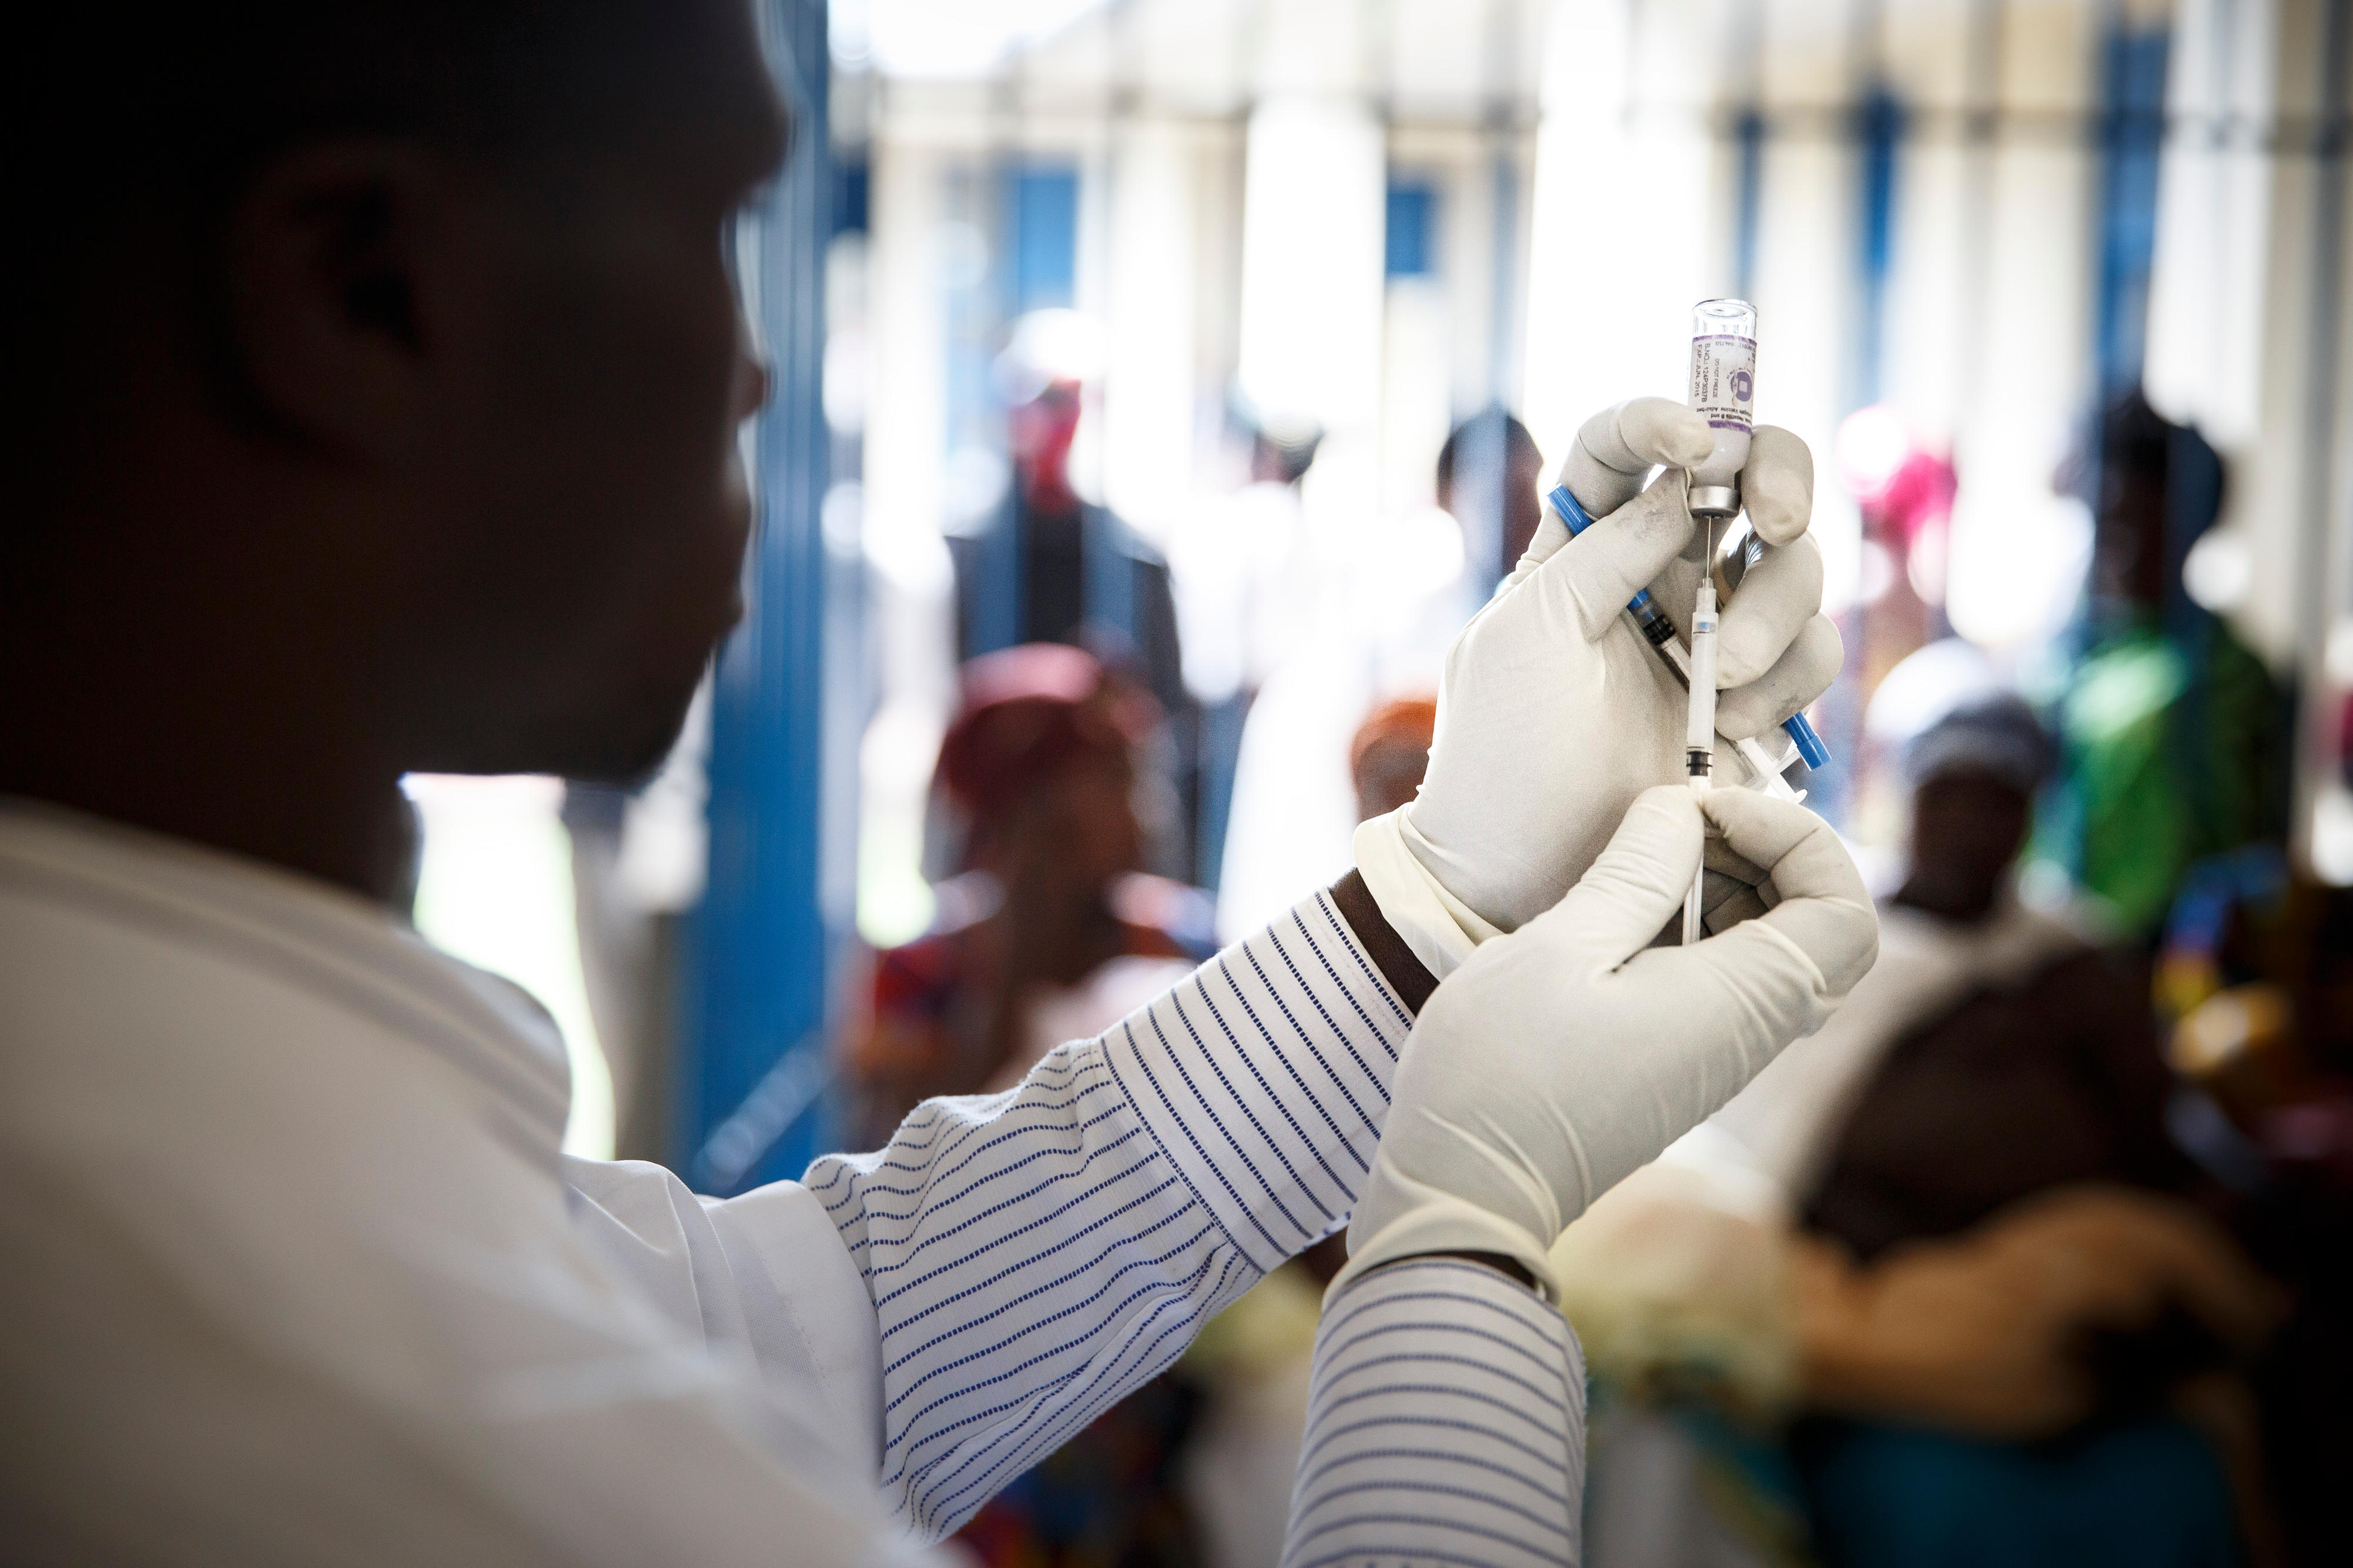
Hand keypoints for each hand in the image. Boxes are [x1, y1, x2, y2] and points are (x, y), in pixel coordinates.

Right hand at [1335, 786, 1878, 1296]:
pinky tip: (1622, 907)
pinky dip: (1696, 924)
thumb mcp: (1560, 949)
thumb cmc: (1503, 1075)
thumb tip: (1686, 808)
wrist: (1465, 1191)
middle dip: (1766, 851)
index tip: (1708, 810)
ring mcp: (1716, 1054)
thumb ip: (1635, 871)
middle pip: (1819, 926)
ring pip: (1773, 949)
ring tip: (1642, 854)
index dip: (1799, 838)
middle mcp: (1748, 1034)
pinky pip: (1727, 978)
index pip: (1846, 911)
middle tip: (1678, 819)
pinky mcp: (1680, 1062)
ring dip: (1727, 884)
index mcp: (1739, 1003)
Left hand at [1354, 398, 1840, 976]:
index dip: (1666, 419)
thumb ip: (1597, 554)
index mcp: (1577, 545)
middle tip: (1777, 521)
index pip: (1626, 445)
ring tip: (1725, 681)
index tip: (1694, 441)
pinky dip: (1789, 680)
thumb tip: (1678, 487)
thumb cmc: (1500, 754)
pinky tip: (1735, 729)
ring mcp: (1714, 632)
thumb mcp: (1524, 637)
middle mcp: (1654, 572)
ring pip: (1795, 567)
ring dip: (1774, 613)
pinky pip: (1813, 653)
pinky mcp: (1756, 697)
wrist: (1521, 872)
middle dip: (1781, 480)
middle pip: (1751, 478)